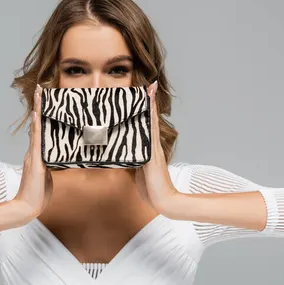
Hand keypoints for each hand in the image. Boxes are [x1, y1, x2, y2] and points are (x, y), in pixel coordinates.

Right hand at [13, 84, 52, 217]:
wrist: (27, 208)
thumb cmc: (38, 194)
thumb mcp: (48, 176)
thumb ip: (52, 166)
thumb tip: (60, 160)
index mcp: (37, 156)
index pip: (40, 131)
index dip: (42, 116)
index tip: (44, 101)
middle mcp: (33, 152)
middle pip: (37, 125)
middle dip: (39, 107)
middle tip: (41, 89)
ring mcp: (33, 156)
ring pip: (37, 129)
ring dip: (38, 111)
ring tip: (40, 95)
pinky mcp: (35, 162)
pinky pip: (37, 141)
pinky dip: (37, 128)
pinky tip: (38, 116)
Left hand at [135, 81, 181, 217]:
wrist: (164, 200)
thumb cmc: (151, 188)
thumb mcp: (137, 172)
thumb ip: (131, 162)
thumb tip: (119, 156)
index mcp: (148, 149)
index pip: (146, 125)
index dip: (146, 111)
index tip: (144, 95)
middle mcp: (152, 145)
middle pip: (150, 118)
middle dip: (149, 101)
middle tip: (149, 84)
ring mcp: (154, 147)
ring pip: (151, 121)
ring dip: (150, 104)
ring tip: (149, 88)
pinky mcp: (152, 152)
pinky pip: (150, 130)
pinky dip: (149, 117)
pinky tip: (148, 108)